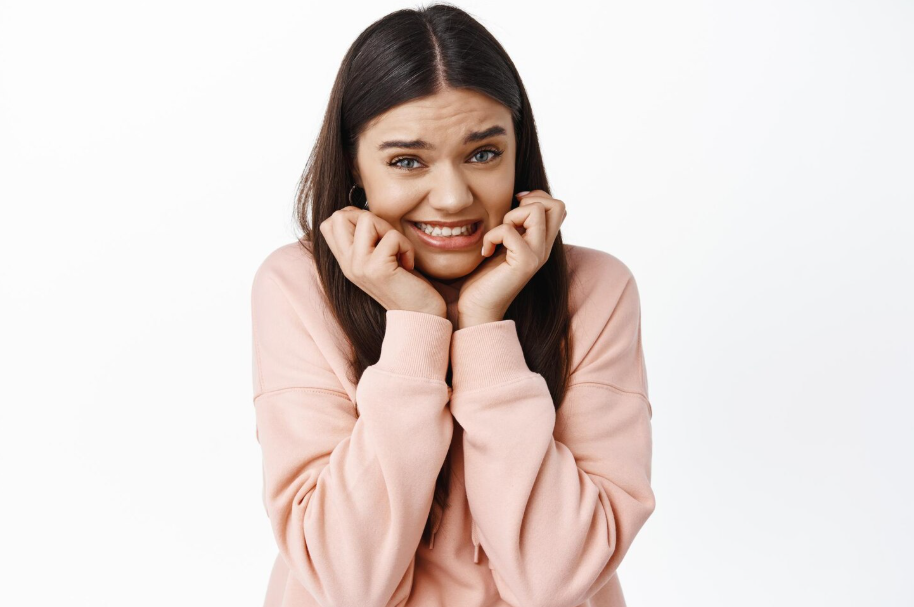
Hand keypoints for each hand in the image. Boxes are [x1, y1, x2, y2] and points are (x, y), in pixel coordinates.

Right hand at [320, 206, 447, 317]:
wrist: (420, 316)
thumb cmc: (405, 285)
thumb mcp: (379, 259)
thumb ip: (365, 240)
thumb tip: (360, 212)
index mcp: (345, 261)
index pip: (329, 223)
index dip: (354, 217)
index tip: (376, 235)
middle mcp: (347, 264)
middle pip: (339, 216)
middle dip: (371, 218)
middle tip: (387, 240)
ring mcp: (358, 267)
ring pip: (367, 220)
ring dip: (390, 230)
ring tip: (398, 252)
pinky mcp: (376, 269)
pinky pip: (392, 237)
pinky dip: (406, 247)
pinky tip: (407, 265)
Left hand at [456, 190, 567, 327]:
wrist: (478, 308)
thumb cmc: (484, 278)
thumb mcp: (503, 244)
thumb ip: (514, 226)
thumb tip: (518, 200)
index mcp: (541, 243)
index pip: (557, 207)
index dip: (536, 198)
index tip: (514, 210)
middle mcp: (544, 248)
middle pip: (557, 205)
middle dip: (529, 201)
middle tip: (509, 220)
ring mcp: (537, 256)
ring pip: (536, 211)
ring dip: (510, 217)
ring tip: (498, 237)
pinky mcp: (524, 263)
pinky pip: (509, 231)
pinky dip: (492, 236)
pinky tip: (486, 252)